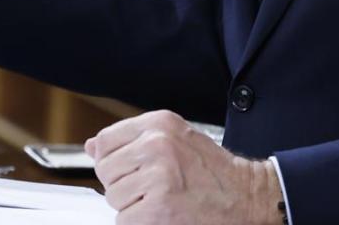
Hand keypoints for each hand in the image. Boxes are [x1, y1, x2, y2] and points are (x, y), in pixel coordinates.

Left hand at [86, 111, 281, 224]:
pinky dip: (139, 223)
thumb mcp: (175, 140)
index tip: (131, 169)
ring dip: (132, 206)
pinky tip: (163, 215)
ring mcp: (157, 177)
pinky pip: (124, 220)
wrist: (247, 198)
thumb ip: (132, 140)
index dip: (114, 161)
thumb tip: (92, 146)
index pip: (105, 141)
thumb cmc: (213, 172)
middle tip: (152, 189)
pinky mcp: (158, 208)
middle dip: (123, 185)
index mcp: (159, 124)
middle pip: (106, 171)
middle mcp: (156, 144)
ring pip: (113, 197)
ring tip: (161, 201)